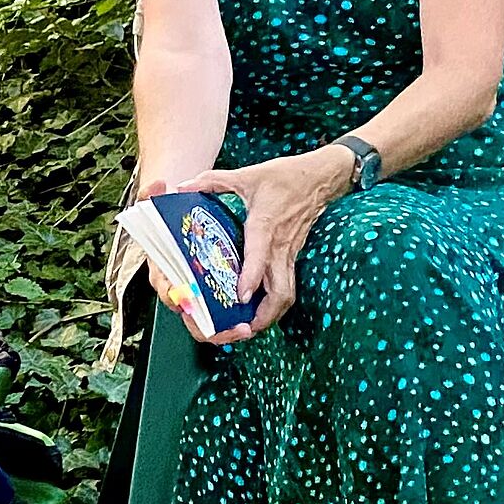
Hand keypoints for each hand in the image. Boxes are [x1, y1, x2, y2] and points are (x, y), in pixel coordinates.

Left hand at [174, 147, 358, 339]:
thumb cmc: (285, 176)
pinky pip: (286, 285)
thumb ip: (213, 181)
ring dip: (271, 314)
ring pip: (287, 293)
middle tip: (244, 328)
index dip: (251, 277)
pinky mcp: (293, 255)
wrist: (321, 177)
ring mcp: (289, 253)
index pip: (260, 255)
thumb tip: (183, 186)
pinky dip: (274, 301)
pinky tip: (259, 309)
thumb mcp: (247, 174)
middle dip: (265, 314)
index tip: (241, 297)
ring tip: (251, 327)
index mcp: (266, 224)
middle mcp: (279, 245)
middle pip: (281, 290)